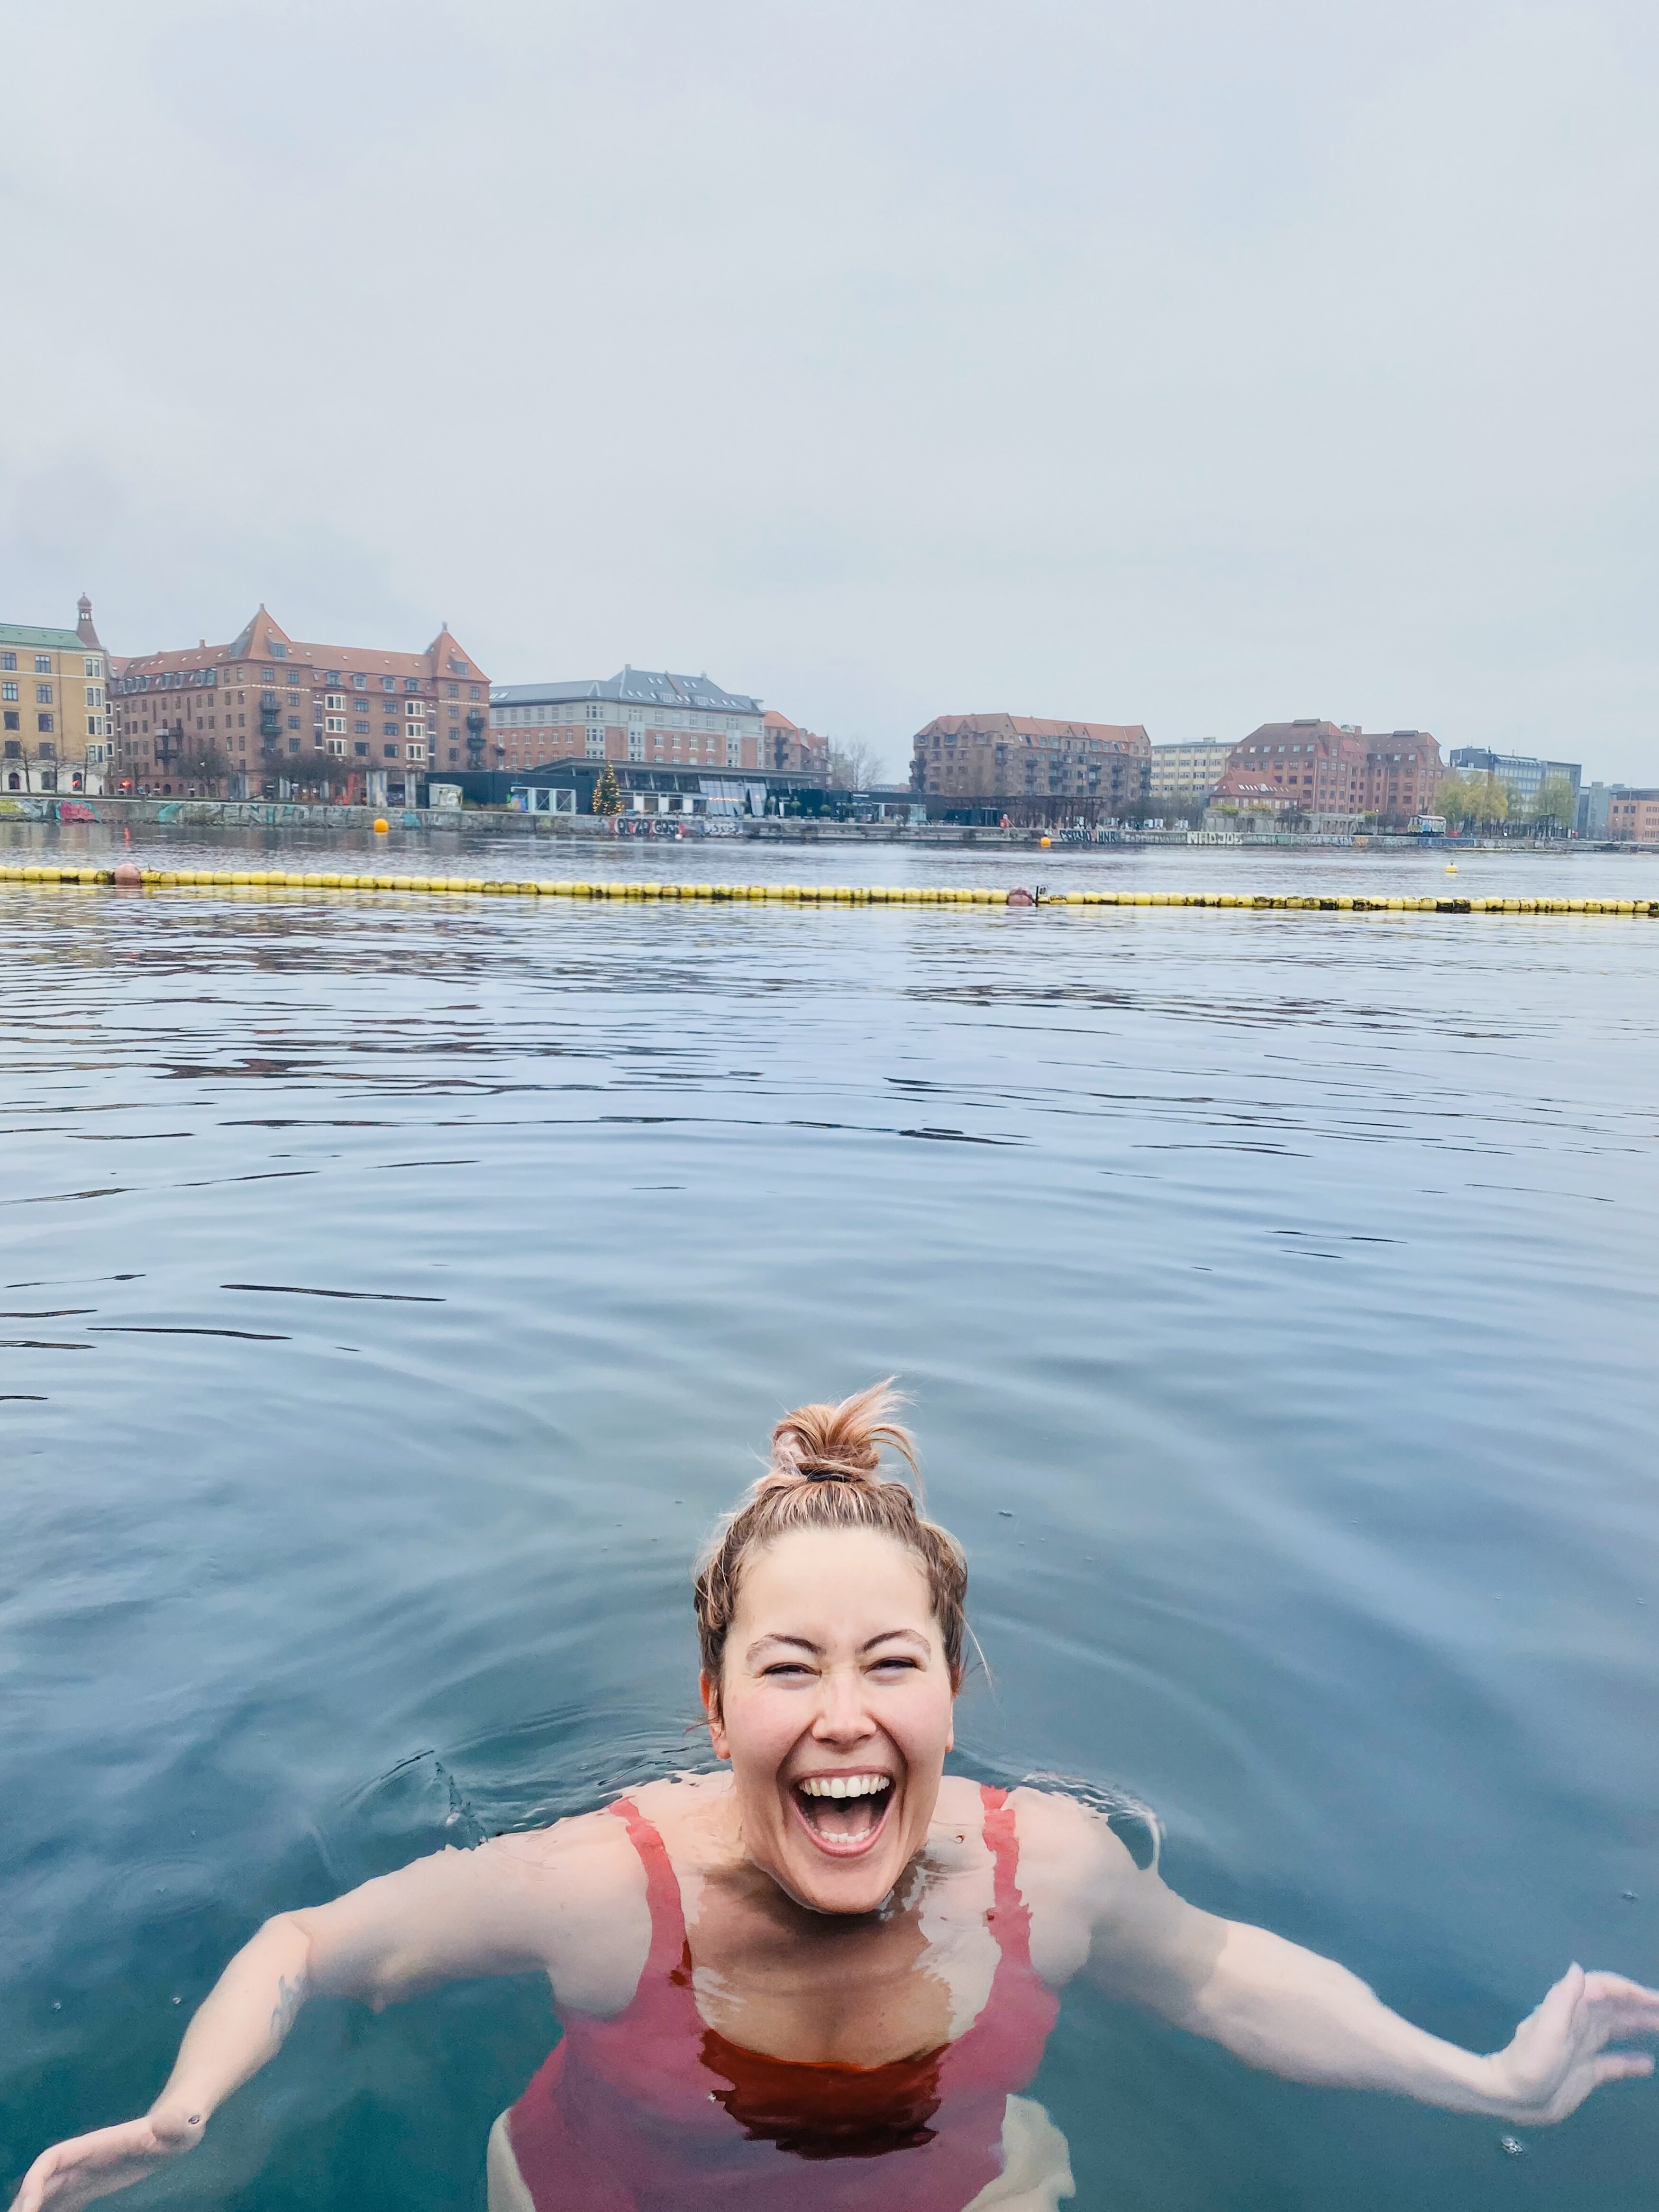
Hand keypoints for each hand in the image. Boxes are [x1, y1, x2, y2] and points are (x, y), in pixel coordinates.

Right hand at [7, 2111, 200, 2211]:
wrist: (180, 2123)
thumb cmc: (182, 2122)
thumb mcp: (183, 2123)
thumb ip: (177, 2123)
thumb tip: (173, 2122)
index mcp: (97, 2144)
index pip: (54, 2159)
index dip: (35, 2181)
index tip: (25, 2210)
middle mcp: (85, 2158)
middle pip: (44, 2180)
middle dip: (25, 2203)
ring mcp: (88, 2172)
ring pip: (49, 2193)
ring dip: (34, 2210)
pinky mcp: (94, 2184)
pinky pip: (64, 2202)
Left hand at [1487, 1964, 1658, 2123]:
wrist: (1512, 2097)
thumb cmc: (1529, 2062)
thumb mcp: (1547, 2029)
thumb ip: (1563, 1999)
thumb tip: (1578, 1967)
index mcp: (1571, 2010)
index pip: (1604, 1990)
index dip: (1630, 1991)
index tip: (1656, 2000)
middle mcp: (1579, 2024)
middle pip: (1615, 2008)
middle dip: (1642, 2006)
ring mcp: (1583, 2048)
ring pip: (1618, 2030)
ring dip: (1640, 2026)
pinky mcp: (1586, 2072)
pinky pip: (1614, 2062)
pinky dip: (1631, 2061)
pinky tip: (1648, 2064)